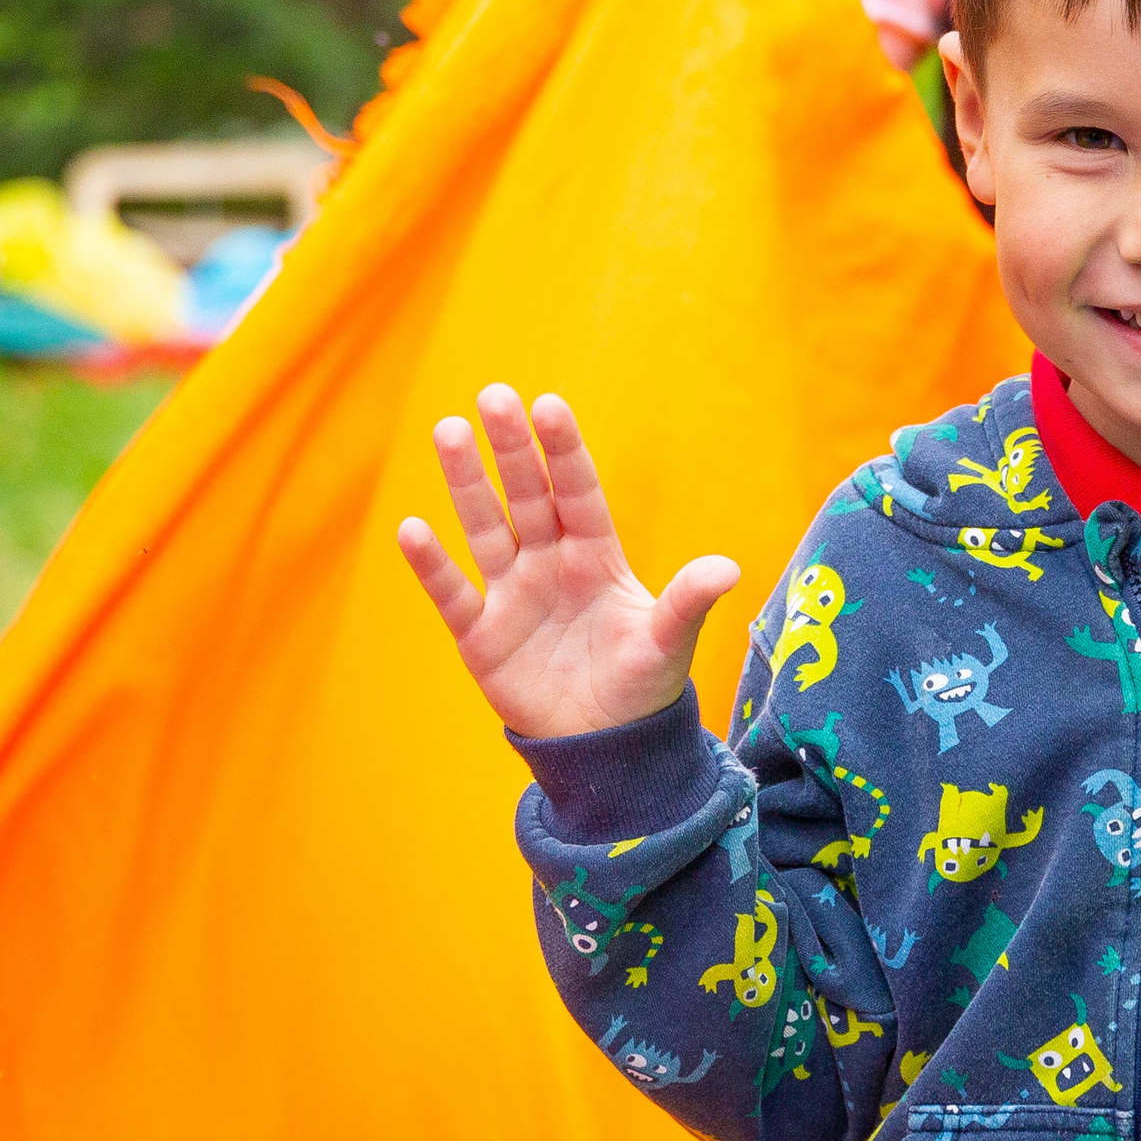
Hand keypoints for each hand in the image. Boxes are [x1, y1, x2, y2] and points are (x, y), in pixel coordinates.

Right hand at [396, 385, 740, 740]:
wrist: (606, 745)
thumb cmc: (642, 685)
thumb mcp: (668, 643)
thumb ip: (688, 602)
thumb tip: (729, 568)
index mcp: (597, 555)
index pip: (578, 491)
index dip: (563, 450)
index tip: (548, 405)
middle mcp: (550, 562)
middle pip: (527, 495)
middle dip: (511, 448)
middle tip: (492, 396)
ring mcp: (512, 593)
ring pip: (486, 527)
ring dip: (467, 483)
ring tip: (448, 430)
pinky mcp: (480, 634)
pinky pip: (452, 592)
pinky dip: (432, 564)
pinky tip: (412, 527)